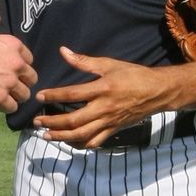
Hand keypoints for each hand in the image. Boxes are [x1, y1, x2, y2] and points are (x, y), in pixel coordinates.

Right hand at [0, 35, 35, 112]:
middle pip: (31, 79)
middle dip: (22, 83)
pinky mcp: (0, 97)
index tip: (13, 73)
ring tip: (4, 97)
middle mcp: (16, 63)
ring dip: (15, 97)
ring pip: (25, 95)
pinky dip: (6, 107)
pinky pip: (12, 107)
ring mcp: (9, 81)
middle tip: (11, 87)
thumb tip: (1, 59)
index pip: (29, 60)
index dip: (21, 68)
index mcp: (14, 45)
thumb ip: (1, 51)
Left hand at [32, 47, 169, 148]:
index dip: (54, 95)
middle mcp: (104, 108)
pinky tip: (69, 142)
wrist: (157, 92)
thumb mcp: (109, 64)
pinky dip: (81, 144)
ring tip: (47, 136)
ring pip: (82, 135)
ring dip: (62, 137)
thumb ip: (84, 61)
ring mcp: (109, 122)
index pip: (73, 94)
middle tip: (37, 122)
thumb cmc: (133, 75)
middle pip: (74, 120)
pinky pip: (95, 141)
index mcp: (103, 89)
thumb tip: (63, 51)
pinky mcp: (114, 130)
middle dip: (53, 123)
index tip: (40, 97)